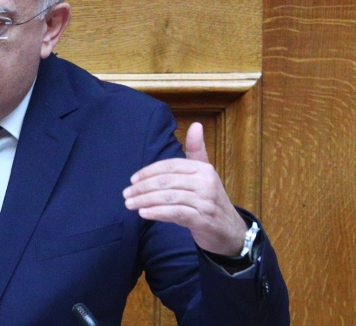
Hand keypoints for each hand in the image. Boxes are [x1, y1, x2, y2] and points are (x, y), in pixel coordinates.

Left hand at [122, 122, 247, 255]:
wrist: (229, 229)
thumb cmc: (210, 198)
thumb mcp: (204, 173)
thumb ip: (196, 150)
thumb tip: (196, 124)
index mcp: (203, 169)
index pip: (169, 166)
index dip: (148, 172)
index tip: (132, 180)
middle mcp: (206, 183)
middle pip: (166, 181)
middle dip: (142, 187)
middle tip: (126, 194)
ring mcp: (205, 202)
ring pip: (168, 197)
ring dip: (145, 200)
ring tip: (129, 204)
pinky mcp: (202, 220)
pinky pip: (175, 213)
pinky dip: (157, 212)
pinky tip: (143, 213)